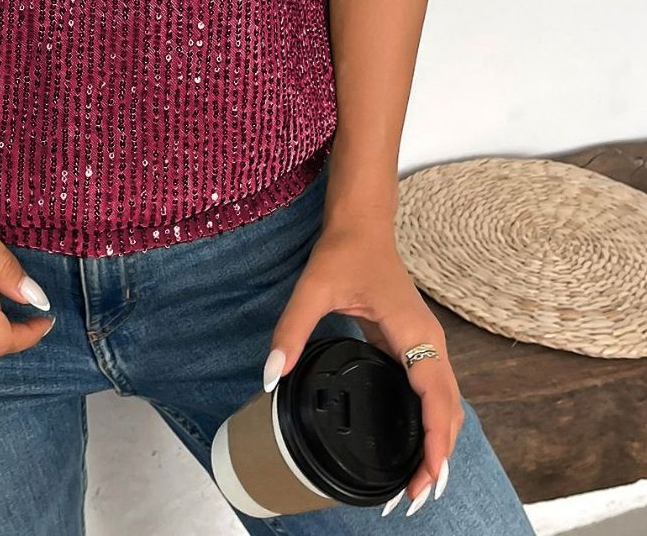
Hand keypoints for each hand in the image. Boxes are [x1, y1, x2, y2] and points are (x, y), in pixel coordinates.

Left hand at [262, 213, 458, 517]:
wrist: (361, 224)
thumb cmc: (344, 252)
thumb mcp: (313, 289)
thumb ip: (292, 331)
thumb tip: (272, 376)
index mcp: (416, 335)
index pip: (438, 403)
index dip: (435, 446)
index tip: (423, 483)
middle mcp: (431, 344)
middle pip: (450, 413)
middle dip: (437, 459)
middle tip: (412, 499)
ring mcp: (427, 344)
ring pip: (446, 405)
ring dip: (438, 444)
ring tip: (415, 484)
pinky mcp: (416, 344)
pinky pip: (433, 392)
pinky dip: (431, 423)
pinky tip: (413, 443)